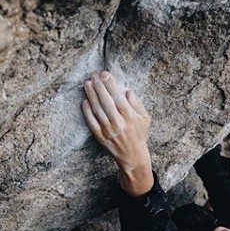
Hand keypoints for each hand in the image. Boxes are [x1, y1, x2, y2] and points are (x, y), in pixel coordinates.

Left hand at [82, 71, 152, 195]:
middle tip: (94, 76)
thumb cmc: (140, 134)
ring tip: (87, 84)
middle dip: (99, 86)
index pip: (118, 97)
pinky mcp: (100, 137)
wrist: (133, 156)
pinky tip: (84, 102)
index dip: (110, 84)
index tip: (105, 74)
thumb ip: (137, 104)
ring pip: (97, 110)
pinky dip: (87, 112)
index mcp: (130, 116)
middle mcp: (118, 123)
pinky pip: (92, 122)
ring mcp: (108, 130)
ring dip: (91, 96)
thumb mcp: (145, 118)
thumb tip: (128, 91)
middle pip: (106, 101)